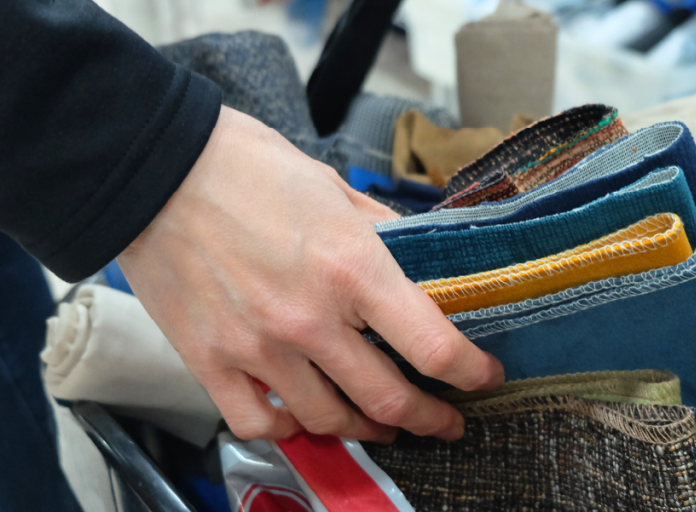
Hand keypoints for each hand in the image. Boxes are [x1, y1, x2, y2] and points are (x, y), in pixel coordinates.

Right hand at [118, 106, 503, 442]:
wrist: (151, 167)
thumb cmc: (242, 166)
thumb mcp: (332, 187)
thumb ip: (382, 233)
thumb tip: (417, 258)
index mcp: (351, 268)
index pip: (432, 345)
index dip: (471, 373)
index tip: (484, 378)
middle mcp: (309, 319)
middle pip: (389, 399)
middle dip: (429, 418)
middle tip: (444, 422)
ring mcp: (257, 348)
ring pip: (329, 420)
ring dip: (366, 428)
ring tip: (380, 423)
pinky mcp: (210, 362)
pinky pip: (259, 424)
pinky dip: (289, 431)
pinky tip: (302, 420)